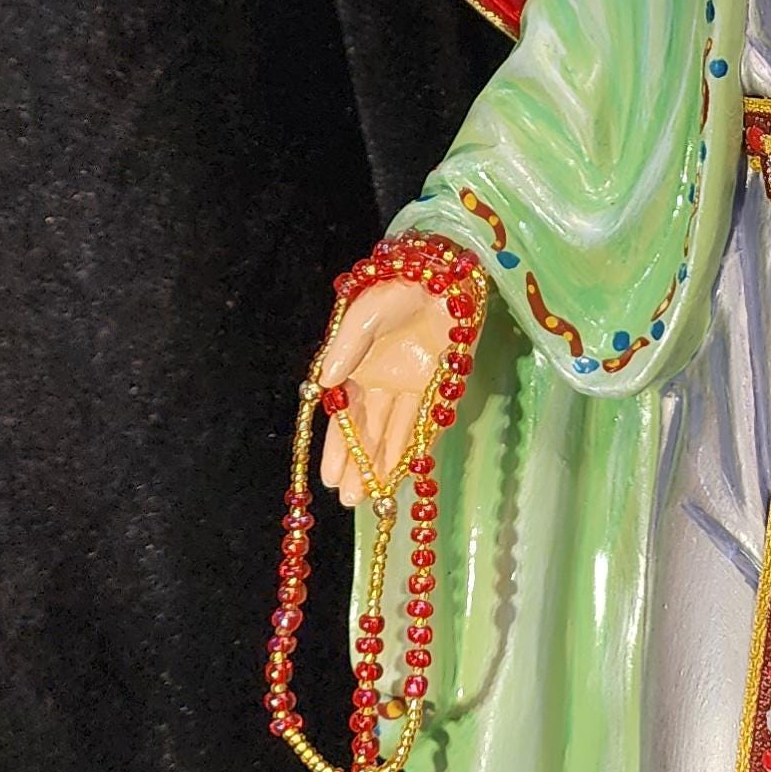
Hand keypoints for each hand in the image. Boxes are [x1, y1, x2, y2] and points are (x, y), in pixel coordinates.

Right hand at [316, 280, 451, 506]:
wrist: (444, 271)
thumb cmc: (398, 285)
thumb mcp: (365, 311)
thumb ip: (346, 345)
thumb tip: (326, 382)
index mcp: (356, 365)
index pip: (342, 415)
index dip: (337, 446)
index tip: (328, 477)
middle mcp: (381, 380)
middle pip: (367, 430)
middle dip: (358, 464)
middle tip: (349, 500)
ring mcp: (411, 384)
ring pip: (395, 431)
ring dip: (384, 462)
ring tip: (373, 496)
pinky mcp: (441, 383)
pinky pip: (426, 420)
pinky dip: (416, 444)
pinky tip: (405, 471)